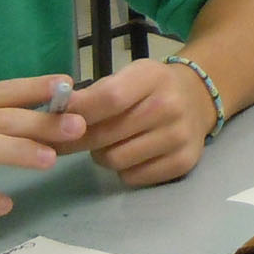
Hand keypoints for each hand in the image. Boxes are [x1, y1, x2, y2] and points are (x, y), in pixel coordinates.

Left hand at [67, 58, 216, 186]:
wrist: (198, 99)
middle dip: (76, 140)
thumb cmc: (153, 87)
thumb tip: (56, 116)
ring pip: (115, 160)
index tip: (54, 119)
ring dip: (101, 155)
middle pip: (107, 134)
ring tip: (107, 143)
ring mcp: (179, 137)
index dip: (78, 112)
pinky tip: (129, 153)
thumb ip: (97, 93)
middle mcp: (170, 107)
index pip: (109, 98)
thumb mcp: (129, 75)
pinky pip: (132, 177)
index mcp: (153, 77)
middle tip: (60, 142)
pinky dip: (122, 169)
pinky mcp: (183, 163)